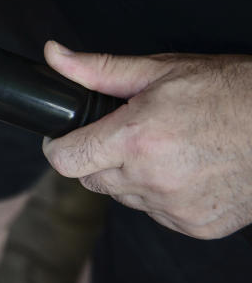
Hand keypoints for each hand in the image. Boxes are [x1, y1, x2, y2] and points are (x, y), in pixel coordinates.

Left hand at [42, 42, 251, 238]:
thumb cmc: (229, 93)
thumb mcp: (160, 70)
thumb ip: (98, 69)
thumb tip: (54, 55)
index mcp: (135, 139)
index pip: (66, 160)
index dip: (58, 146)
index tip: (63, 136)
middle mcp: (151, 179)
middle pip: (91, 180)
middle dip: (97, 157)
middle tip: (124, 134)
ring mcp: (175, 207)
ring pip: (123, 197)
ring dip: (130, 177)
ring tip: (163, 148)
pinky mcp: (195, 226)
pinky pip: (156, 212)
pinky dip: (160, 194)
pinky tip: (185, 168)